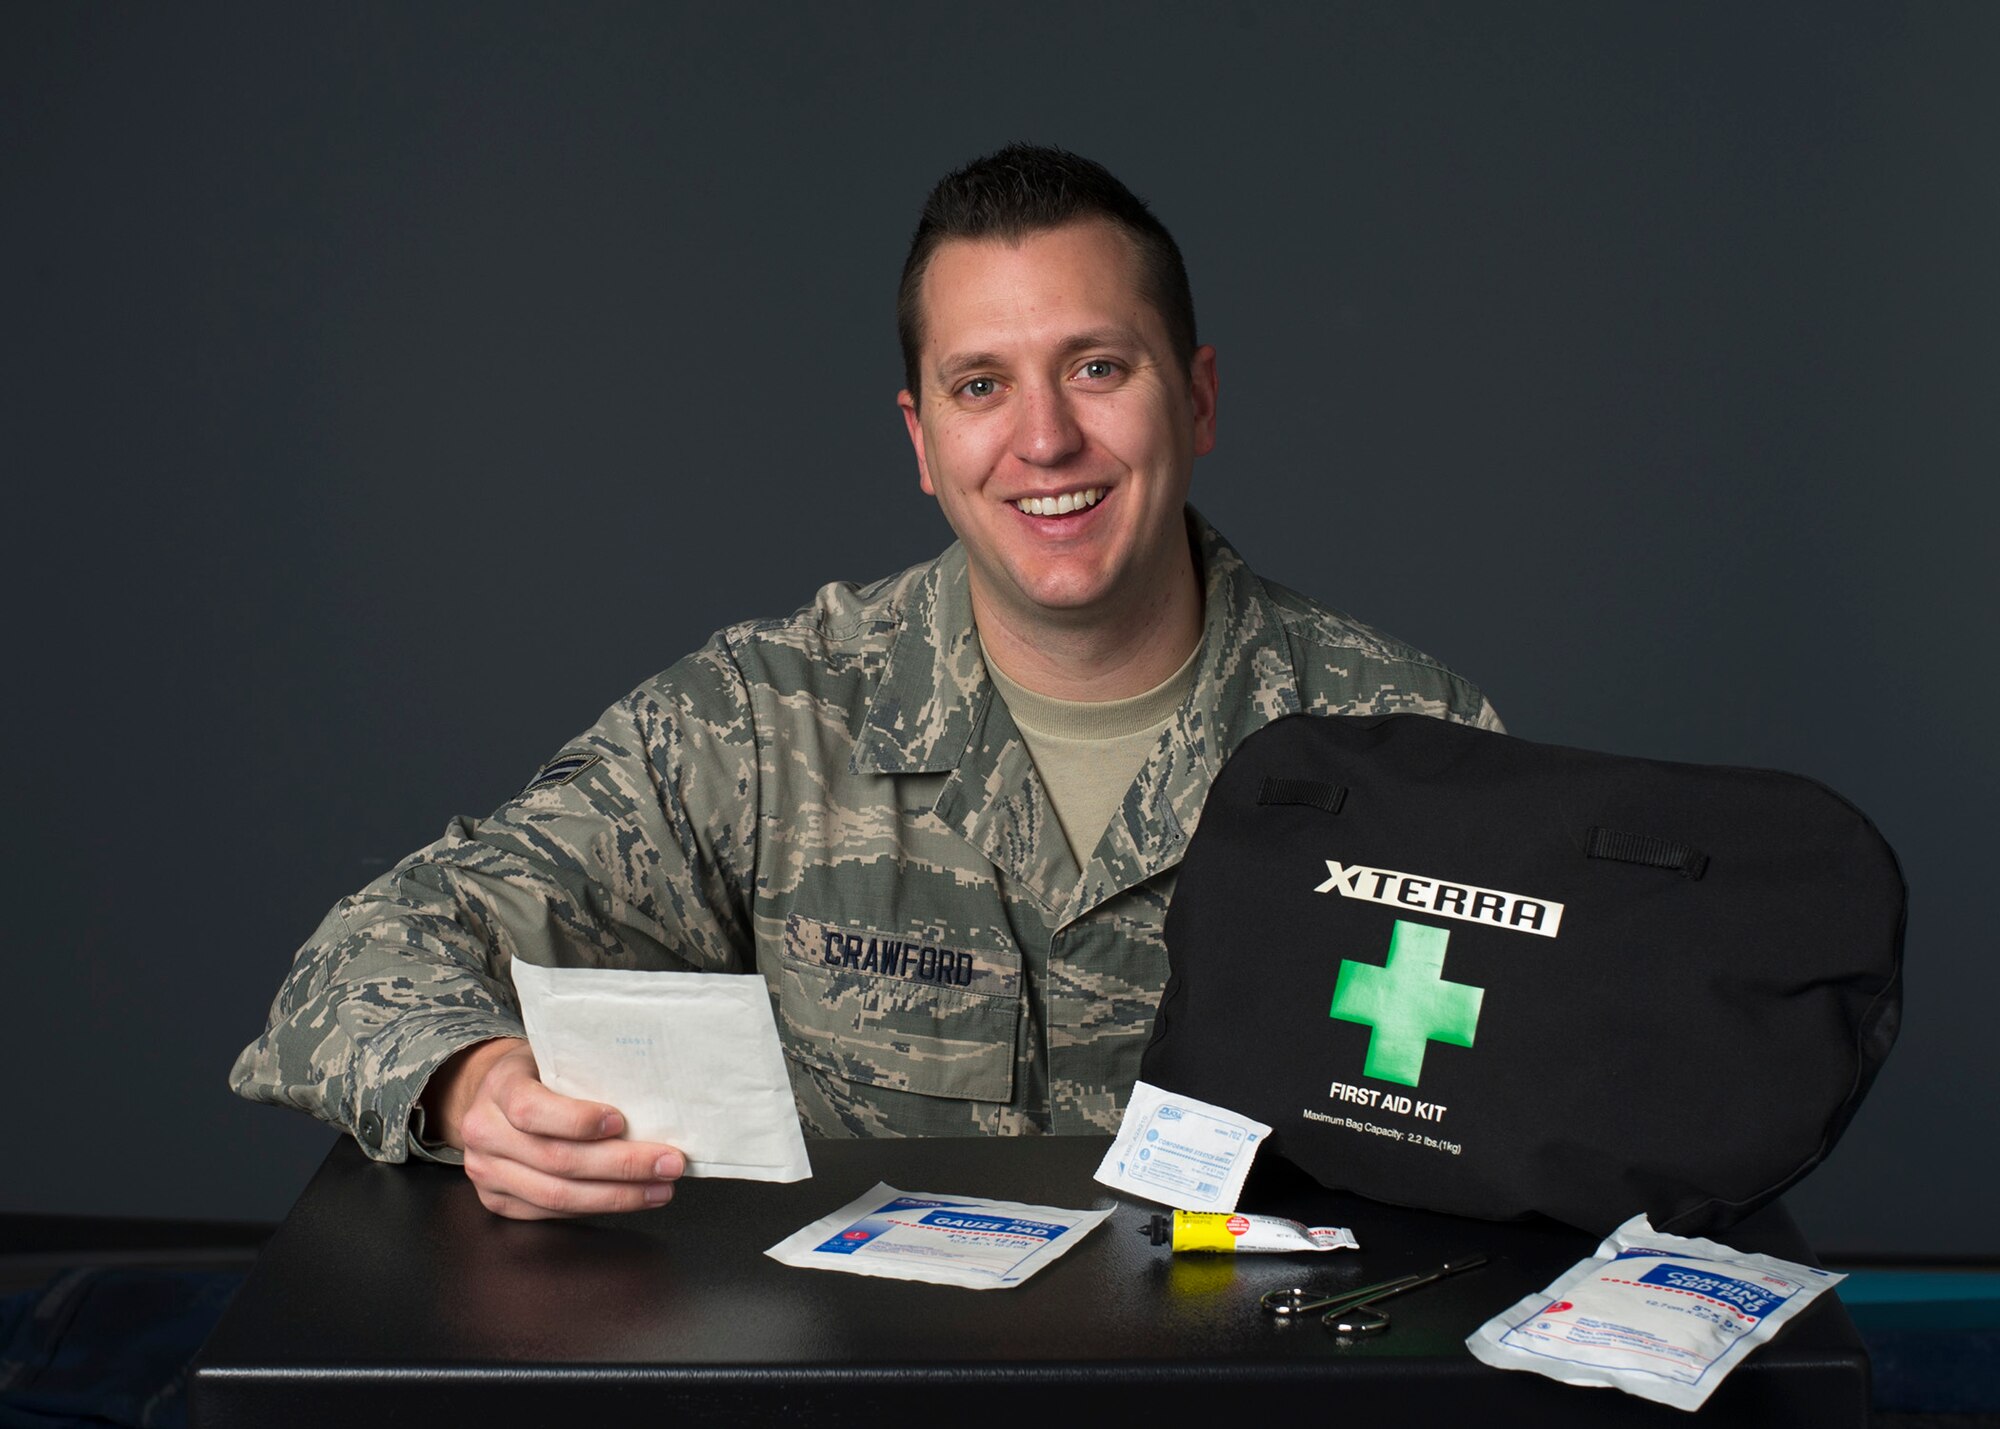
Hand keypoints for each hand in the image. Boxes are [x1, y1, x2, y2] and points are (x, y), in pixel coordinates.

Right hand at [422, 1037, 685, 1219]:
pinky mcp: (497, 1201)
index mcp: (499, 1087)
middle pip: (555, 1159)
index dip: (577, 1120)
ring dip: (616, 1196)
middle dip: (621, 1166)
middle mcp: (483, 1132)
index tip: (621, 1122)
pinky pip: (551, 1212)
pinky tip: (629, 1198)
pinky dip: (595, 1207)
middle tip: (669, 1164)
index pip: (531, 1109)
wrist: (492, 1096)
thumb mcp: (553, 1054)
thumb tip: (653, 1091)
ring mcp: (486, 1172)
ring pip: (556, 1195)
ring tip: (660, 1188)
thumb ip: (585, 1070)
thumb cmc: (538, 1071)